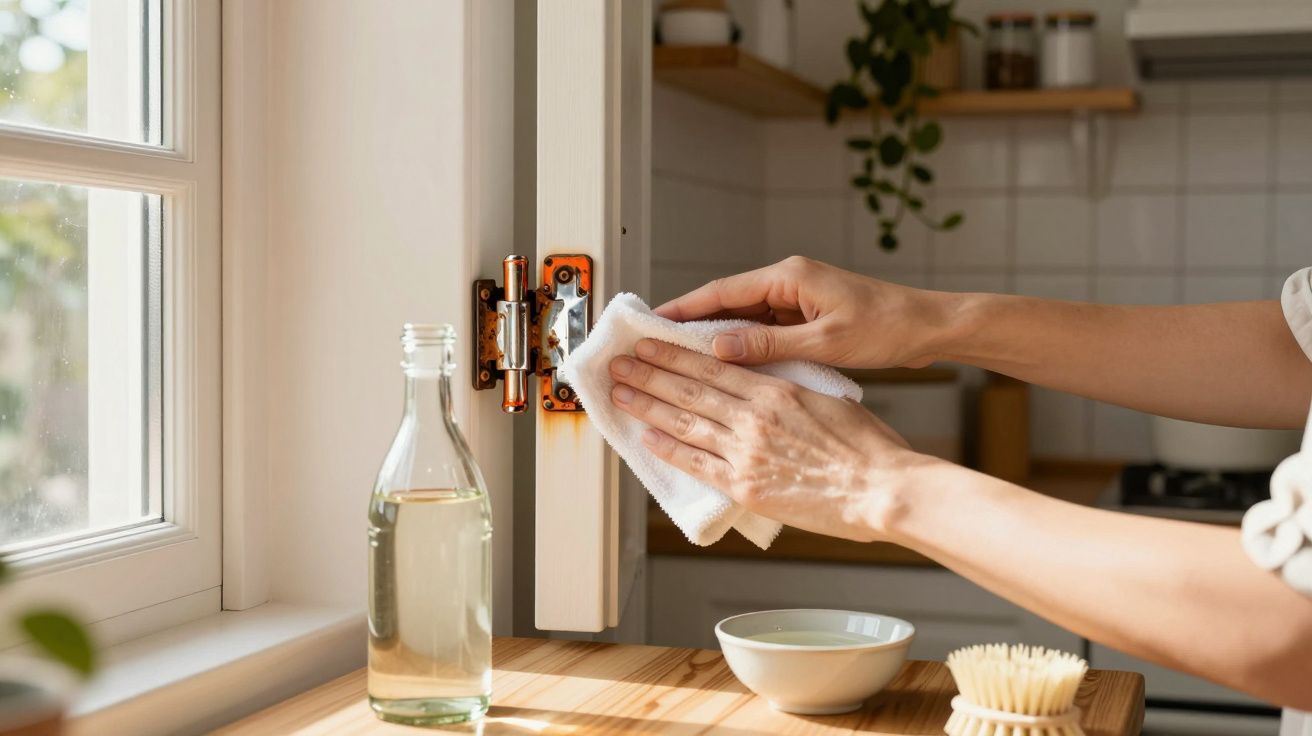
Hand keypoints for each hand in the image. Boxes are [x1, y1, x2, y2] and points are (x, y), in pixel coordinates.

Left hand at [609, 338, 934, 541]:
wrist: (882, 488)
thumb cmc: (866, 448)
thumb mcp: (827, 400)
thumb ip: (789, 392)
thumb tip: (767, 386)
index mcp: (775, 391)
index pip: (711, 367)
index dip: (673, 354)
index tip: (650, 344)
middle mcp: (754, 417)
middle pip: (688, 390)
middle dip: (648, 373)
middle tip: (620, 363)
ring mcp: (746, 452)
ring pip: (684, 422)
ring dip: (648, 405)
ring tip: (621, 393)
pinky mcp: (746, 486)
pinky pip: (697, 464)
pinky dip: (668, 448)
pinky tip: (648, 437)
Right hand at [654, 256, 960, 368]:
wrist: (929, 328)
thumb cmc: (886, 329)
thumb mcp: (824, 341)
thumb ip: (769, 344)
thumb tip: (718, 348)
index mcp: (788, 277)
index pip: (721, 292)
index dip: (682, 309)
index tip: (649, 325)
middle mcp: (787, 281)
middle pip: (725, 303)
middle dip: (690, 325)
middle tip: (652, 346)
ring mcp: (796, 298)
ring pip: (742, 318)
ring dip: (714, 338)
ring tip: (678, 361)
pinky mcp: (805, 315)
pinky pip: (763, 330)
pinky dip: (742, 346)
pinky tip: (724, 367)